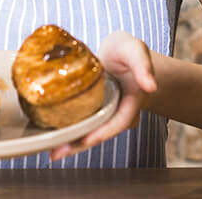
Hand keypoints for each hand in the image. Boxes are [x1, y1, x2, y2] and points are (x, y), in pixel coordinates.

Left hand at [49, 31, 156, 161]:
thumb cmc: (126, 50)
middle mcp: (116, 112)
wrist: (117, 52)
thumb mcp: (134, 49)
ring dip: (72, 143)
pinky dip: (68, 130)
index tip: (89, 139)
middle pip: (100, 132)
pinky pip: (80, 122)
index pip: (119, 120)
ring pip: (89, 131)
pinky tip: (51, 137)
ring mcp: (101, 112)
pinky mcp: (88, 109)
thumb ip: (142, 64)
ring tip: (52, 152)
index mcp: (131, 101)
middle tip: (59, 152)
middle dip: (81, 144)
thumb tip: (149, 86)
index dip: (104, 131)